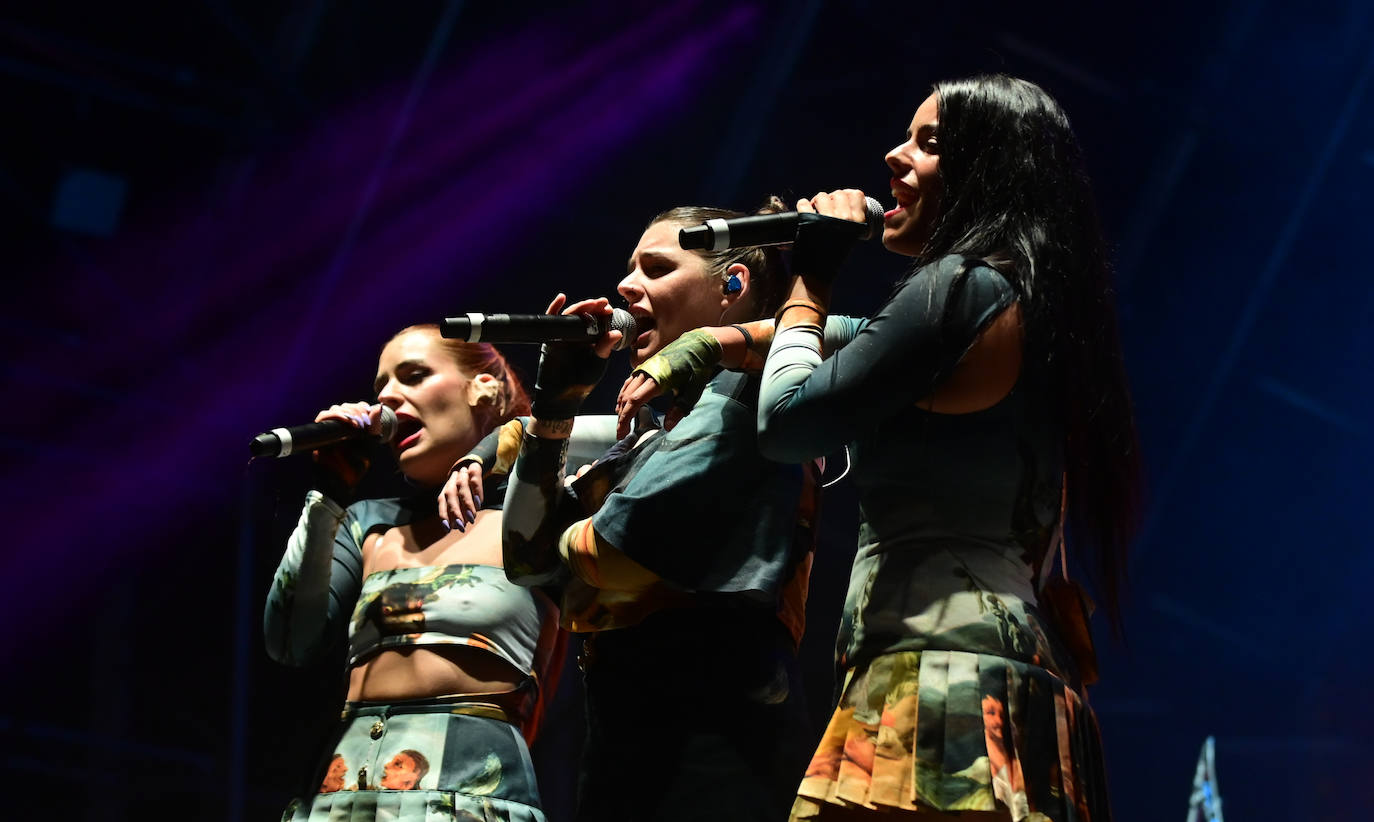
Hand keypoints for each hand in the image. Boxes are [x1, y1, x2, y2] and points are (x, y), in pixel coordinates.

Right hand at [310, 401, 383, 500]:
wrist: (340, 483)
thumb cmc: (354, 467)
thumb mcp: (369, 447)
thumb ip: (373, 429)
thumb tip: (377, 407)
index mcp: (350, 429)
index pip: (354, 408)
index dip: (361, 407)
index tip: (369, 413)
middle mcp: (338, 428)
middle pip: (344, 406)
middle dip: (355, 410)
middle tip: (363, 421)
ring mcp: (328, 431)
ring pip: (334, 410)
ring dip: (347, 412)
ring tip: (357, 423)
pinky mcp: (319, 435)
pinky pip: (323, 418)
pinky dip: (335, 416)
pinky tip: (347, 421)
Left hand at [438, 460, 483, 532]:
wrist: (475, 460)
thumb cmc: (468, 485)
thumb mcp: (460, 497)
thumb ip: (458, 510)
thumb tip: (457, 527)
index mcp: (446, 489)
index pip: (442, 501)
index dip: (444, 514)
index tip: (448, 528)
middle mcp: (452, 481)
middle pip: (450, 495)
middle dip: (455, 511)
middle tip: (461, 525)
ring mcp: (463, 474)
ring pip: (462, 488)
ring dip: (466, 504)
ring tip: (472, 517)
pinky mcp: (475, 469)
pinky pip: (474, 480)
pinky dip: (476, 491)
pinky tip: (479, 503)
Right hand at [531, 293, 619, 421]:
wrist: (562, 396)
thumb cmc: (582, 381)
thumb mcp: (598, 362)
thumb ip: (605, 347)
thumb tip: (617, 333)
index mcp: (592, 340)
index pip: (599, 322)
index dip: (604, 315)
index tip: (610, 310)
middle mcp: (579, 335)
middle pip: (586, 316)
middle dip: (594, 307)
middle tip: (603, 303)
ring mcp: (564, 335)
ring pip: (571, 316)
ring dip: (580, 307)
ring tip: (590, 303)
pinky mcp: (551, 337)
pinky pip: (552, 320)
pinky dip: (555, 308)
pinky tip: (561, 298)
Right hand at [614, 328, 720, 436]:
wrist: (698, 345)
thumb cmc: (697, 369)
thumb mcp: (692, 391)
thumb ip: (679, 409)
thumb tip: (667, 428)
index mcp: (657, 379)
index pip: (634, 401)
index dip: (626, 418)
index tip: (622, 433)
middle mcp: (646, 372)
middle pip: (626, 397)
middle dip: (622, 417)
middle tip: (621, 433)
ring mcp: (644, 368)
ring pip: (625, 389)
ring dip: (621, 406)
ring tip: (621, 422)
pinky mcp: (646, 366)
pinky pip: (629, 382)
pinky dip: (623, 394)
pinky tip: (623, 403)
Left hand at [793, 188, 869, 284]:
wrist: (818, 276)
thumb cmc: (833, 258)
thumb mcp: (850, 238)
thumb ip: (850, 219)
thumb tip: (842, 199)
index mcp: (857, 222)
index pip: (856, 194)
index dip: (846, 196)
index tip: (839, 203)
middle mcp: (845, 218)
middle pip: (839, 193)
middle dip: (830, 199)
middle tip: (824, 208)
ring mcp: (827, 218)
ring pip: (822, 196)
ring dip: (816, 201)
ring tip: (814, 210)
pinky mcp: (809, 221)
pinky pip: (804, 203)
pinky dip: (802, 206)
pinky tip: (803, 212)